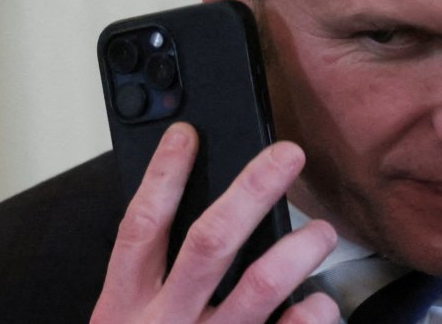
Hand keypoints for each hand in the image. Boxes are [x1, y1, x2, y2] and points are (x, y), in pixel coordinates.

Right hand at [92, 122, 340, 323]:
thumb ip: (150, 274)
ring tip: (320, 232)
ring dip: (297, 251)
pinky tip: (321, 303)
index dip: (164, 176)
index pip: (142, 225)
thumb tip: (188, 209)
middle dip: (251, 191)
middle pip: (209, 243)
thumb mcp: (121, 321)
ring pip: (258, 289)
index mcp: (124, 305)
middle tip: (287, 156)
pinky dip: (311, 317)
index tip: (189, 136)